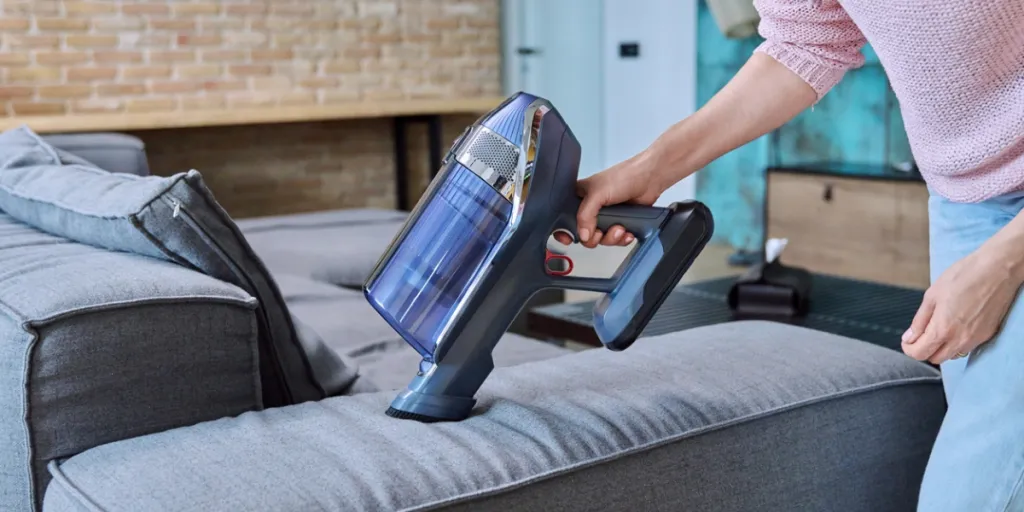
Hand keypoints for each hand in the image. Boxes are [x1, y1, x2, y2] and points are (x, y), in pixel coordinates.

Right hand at [553, 151, 666, 248]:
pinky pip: (616, 239)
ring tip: (620, 228)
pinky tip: (627, 231)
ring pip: (601, 239)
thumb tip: (583, 235)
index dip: (565, 231)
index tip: (569, 239)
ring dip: (611, 238)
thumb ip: (586, 215)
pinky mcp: (620, 223)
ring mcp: (606, 217)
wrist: (650, 179)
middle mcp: (591, 208)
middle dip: (594, 237)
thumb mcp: (598, 194)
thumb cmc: (624, 176)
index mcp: (580, 197)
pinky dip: (622, 238)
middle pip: (584, 234)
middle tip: (600, 233)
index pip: (565, 217)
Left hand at [902, 243, 1022, 363]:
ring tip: (938, 329)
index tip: (908, 340)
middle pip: (936, 359)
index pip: (920, 354)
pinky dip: (957, 343)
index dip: (909, 349)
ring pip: (952, 355)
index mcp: (942, 329)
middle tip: (921, 335)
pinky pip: (967, 347)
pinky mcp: (988, 334)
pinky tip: (955, 327)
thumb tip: (909, 337)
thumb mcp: (932, 295)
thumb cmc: (964, 277)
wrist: (997, 269)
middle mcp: (960, 339)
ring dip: (942, 348)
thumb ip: (920, 321)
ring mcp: (976, 339)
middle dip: (924, 350)